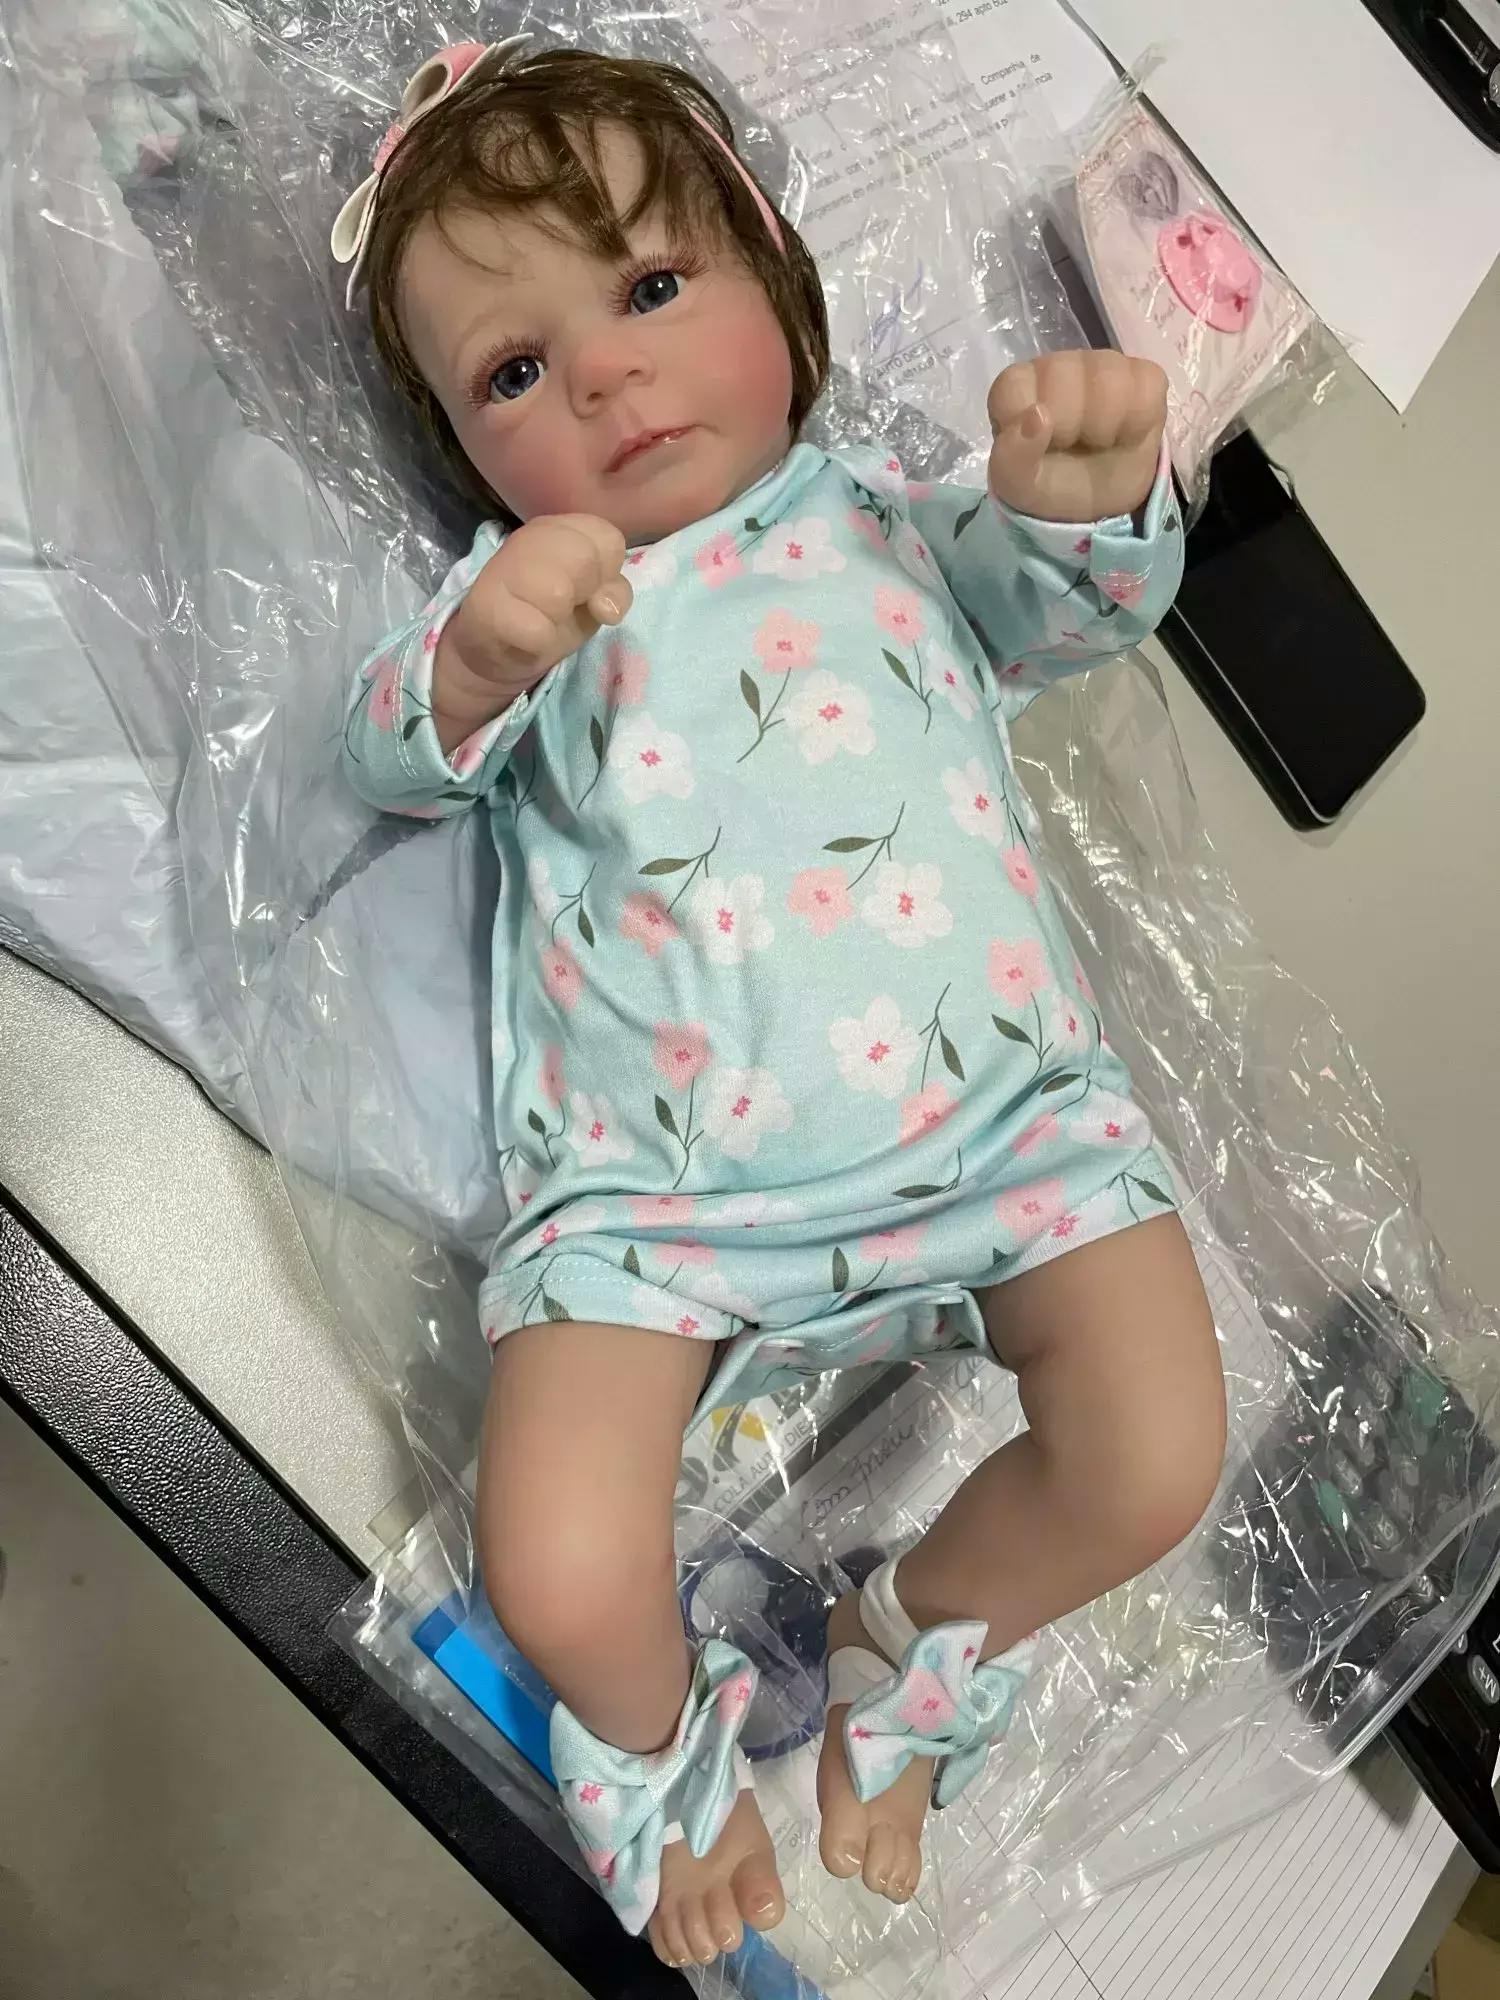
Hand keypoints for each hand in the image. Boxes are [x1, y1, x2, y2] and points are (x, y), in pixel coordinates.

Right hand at [434, 514, 631, 746]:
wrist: (496, 648)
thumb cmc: (550, 615)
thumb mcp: (593, 599)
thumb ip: (614, 591)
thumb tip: (606, 606)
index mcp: (560, 528)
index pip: (607, 536)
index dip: (607, 572)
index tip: (587, 590)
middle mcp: (530, 538)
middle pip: (584, 558)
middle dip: (583, 593)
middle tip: (561, 606)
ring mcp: (503, 567)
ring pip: (557, 592)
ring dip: (557, 619)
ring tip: (540, 620)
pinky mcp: (486, 606)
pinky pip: (535, 629)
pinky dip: (538, 642)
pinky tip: (524, 637)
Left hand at [987, 351, 1167, 522]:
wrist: (1101, 506)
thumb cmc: (1052, 486)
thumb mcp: (1019, 487)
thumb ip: (1012, 456)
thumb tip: (1037, 415)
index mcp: (1018, 386)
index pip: (1015, 384)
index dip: (1029, 425)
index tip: (1038, 448)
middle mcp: (1057, 366)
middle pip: (1063, 374)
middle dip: (1070, 426)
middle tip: (1072, 447)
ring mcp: (1102, 365)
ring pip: (1108, 378)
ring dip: (1105, 425)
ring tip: (1099, 441)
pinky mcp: (1142, 375)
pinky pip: (1147, 385)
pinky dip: (1138, 421)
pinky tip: (1126, 434)